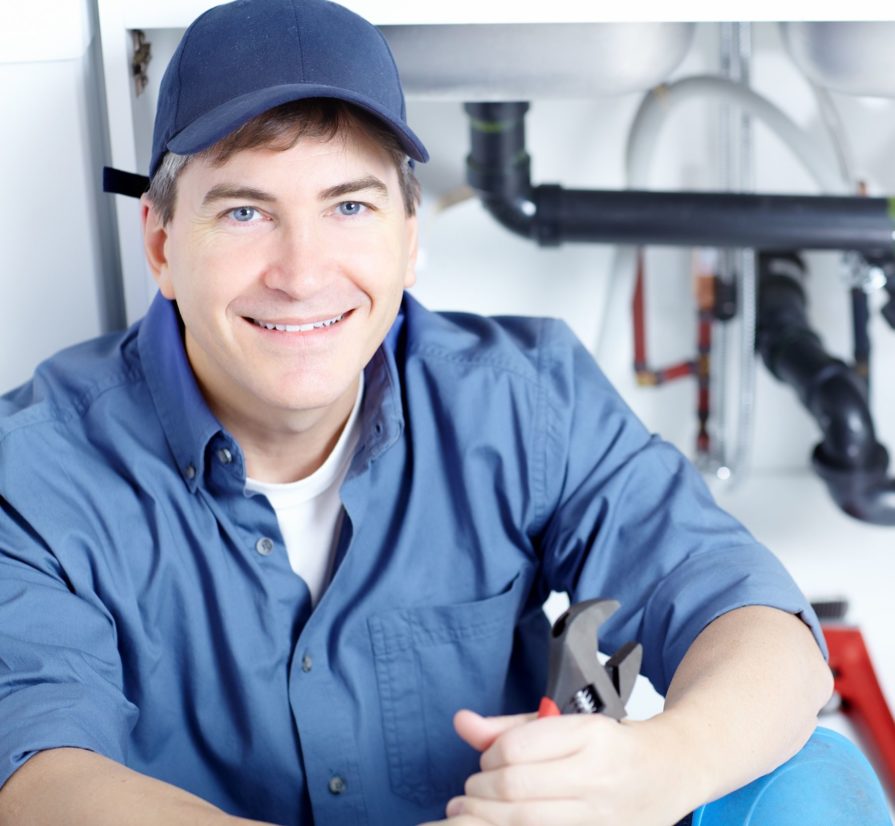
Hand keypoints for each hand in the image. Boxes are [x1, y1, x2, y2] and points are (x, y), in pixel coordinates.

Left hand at [418, 708, 697, 825]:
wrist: (670, 770)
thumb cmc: (612, 744)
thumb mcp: (563, 721)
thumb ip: (508, 726)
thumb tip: (461, 722)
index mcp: (589, 735)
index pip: (516, 749)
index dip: (489, 756)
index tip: (487, 761)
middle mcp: (598, 776)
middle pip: (516, 789)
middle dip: (480, 792)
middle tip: (472, 791)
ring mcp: (602, 816)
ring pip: (526, 823)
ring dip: (487, 818)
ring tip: (474, 811)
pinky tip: (501, 825)